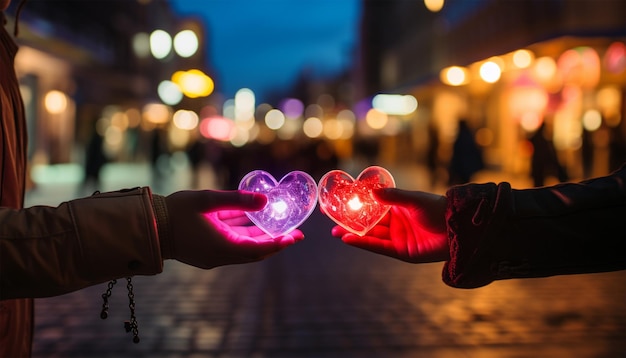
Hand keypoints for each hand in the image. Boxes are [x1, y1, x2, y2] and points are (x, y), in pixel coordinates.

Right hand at [164, 190, 303, 268]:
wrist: (149, 226)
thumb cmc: (176, 211)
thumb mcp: (208, 200)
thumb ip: (238, 200)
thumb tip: (265, 200)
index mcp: (222, 246)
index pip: (258, 248)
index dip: (279, 242)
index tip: (295, 236)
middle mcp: (220, 256)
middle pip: (254, 252)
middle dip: (275, 242)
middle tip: (295, 233)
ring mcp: (213, 256)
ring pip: (244, 249)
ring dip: (260, 238)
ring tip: (279, 226)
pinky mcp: (206, 252)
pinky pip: (231, 245)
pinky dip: (244, 236)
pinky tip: (253, 221)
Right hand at [331, 188, 448, 262]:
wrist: (457, 230)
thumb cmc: (438, 210)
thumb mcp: (413, 199)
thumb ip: (392, 196)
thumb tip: (371, 190)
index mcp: (398, 208)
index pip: (372, 206)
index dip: (356, 206)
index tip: (340, 204)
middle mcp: (395, 223)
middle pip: (368, 223)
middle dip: (350, 223)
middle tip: (331, 221)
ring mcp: (398, 238)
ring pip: (370, 235)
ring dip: (353, 234)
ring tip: (335, 232)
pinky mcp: (401, 252)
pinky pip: (379, 247)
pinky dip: (364, 243)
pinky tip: (349, 239)